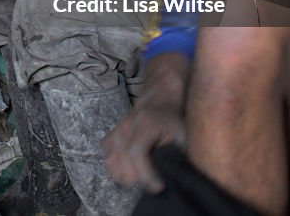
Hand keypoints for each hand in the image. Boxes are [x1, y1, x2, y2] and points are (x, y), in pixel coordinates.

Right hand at [101, 53, 188, 191]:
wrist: (159, 102)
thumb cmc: (173, 120)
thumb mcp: (181, 134)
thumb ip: (177, 154)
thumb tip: (174, 177)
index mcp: (144, 124)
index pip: (137, 153)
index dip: (146, 174)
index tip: (159, 187)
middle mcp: (125, 127)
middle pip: (123, 162)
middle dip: (139, 178)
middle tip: (154, 182)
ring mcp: (115, 131)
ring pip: (112, 163)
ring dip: (127, 176)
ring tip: (143, 178)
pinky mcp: (109, 137)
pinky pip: (107, 160)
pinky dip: (117, 169)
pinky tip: (131, 171)